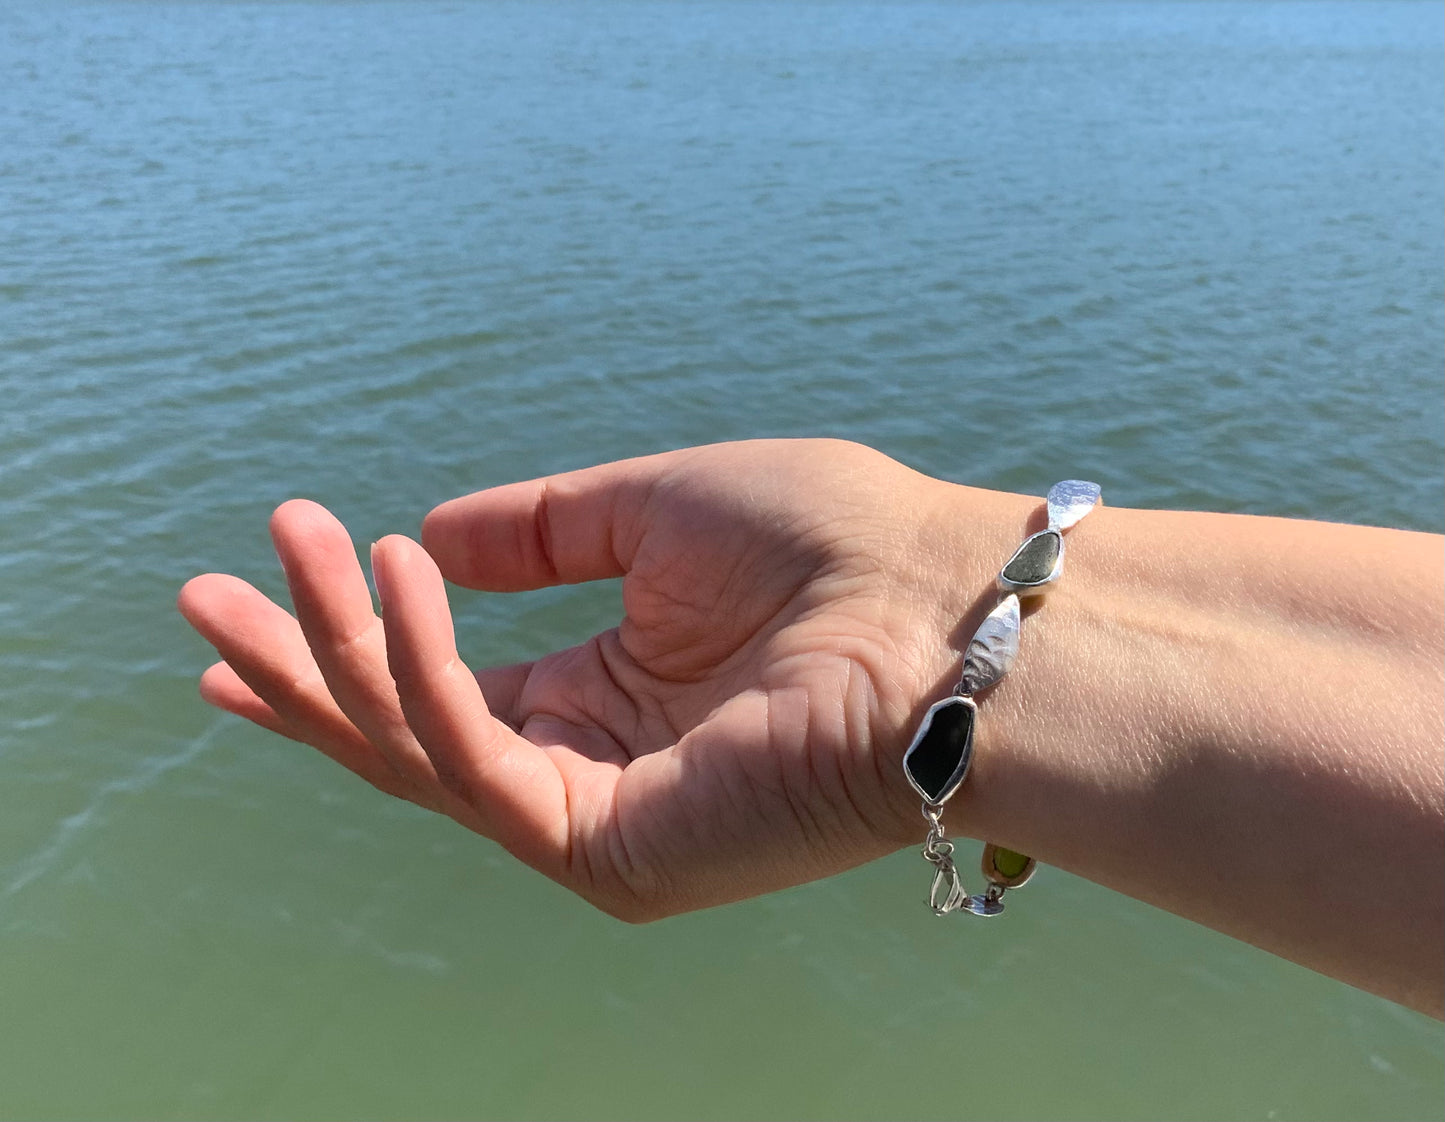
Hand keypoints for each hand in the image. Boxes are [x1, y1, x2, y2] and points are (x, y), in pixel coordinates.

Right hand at [179, 439, 1012, 918]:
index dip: (355, 639)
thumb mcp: (653, 510)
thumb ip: (541, 528)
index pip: (451, 686)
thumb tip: (429, 535)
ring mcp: (596, 820)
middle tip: (201, 599)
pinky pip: (474, 762)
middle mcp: (594, 765)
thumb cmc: (830, 544)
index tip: (273, 578)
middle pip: (407, 732)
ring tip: (270, 564)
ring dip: (334, 654)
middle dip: (303, 666)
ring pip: (418, 752)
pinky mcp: (607, 851)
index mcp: (609, 692)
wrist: (943, 611)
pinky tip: (390, 579)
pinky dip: (420, 669)